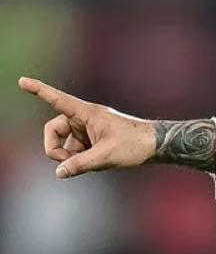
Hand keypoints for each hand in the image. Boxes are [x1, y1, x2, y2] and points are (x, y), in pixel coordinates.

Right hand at [19, 77, 155, 178]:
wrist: (156, 145)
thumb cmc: (134, 144)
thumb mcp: (106, 156)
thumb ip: (80, 164)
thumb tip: (59, 172)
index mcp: (87, 113)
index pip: (58, 100)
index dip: (39, 90)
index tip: (21, 81)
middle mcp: (84, 118)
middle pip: (53, 131)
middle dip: (56, 149)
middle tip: (68, 164)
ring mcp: (88, 129)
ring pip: (64, 143)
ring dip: (70, 156)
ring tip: (90, 163)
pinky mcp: (92, 139)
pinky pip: (75, 149)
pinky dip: (79, 158)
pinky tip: (95, 162)